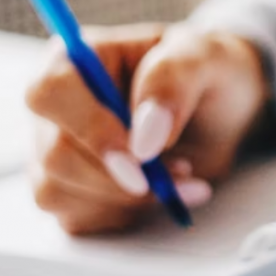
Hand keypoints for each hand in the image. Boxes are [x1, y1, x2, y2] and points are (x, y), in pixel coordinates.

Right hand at [26, 23, 270, 234]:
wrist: (225, 110)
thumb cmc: (209, 72)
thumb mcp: (205, 57)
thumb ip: (171, 83)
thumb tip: (143, 137)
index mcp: (76, 59)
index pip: (50, 93)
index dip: (91, 130)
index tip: (142, 156)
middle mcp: (56, 106)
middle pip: (55, 155)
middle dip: (121, 177)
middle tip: (183, 170)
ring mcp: (56, 150)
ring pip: (58, 192)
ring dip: (128, 199)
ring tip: (181, 175)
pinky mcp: (71, 189)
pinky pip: (77, 217)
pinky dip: (126, 214)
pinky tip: (160, 194)